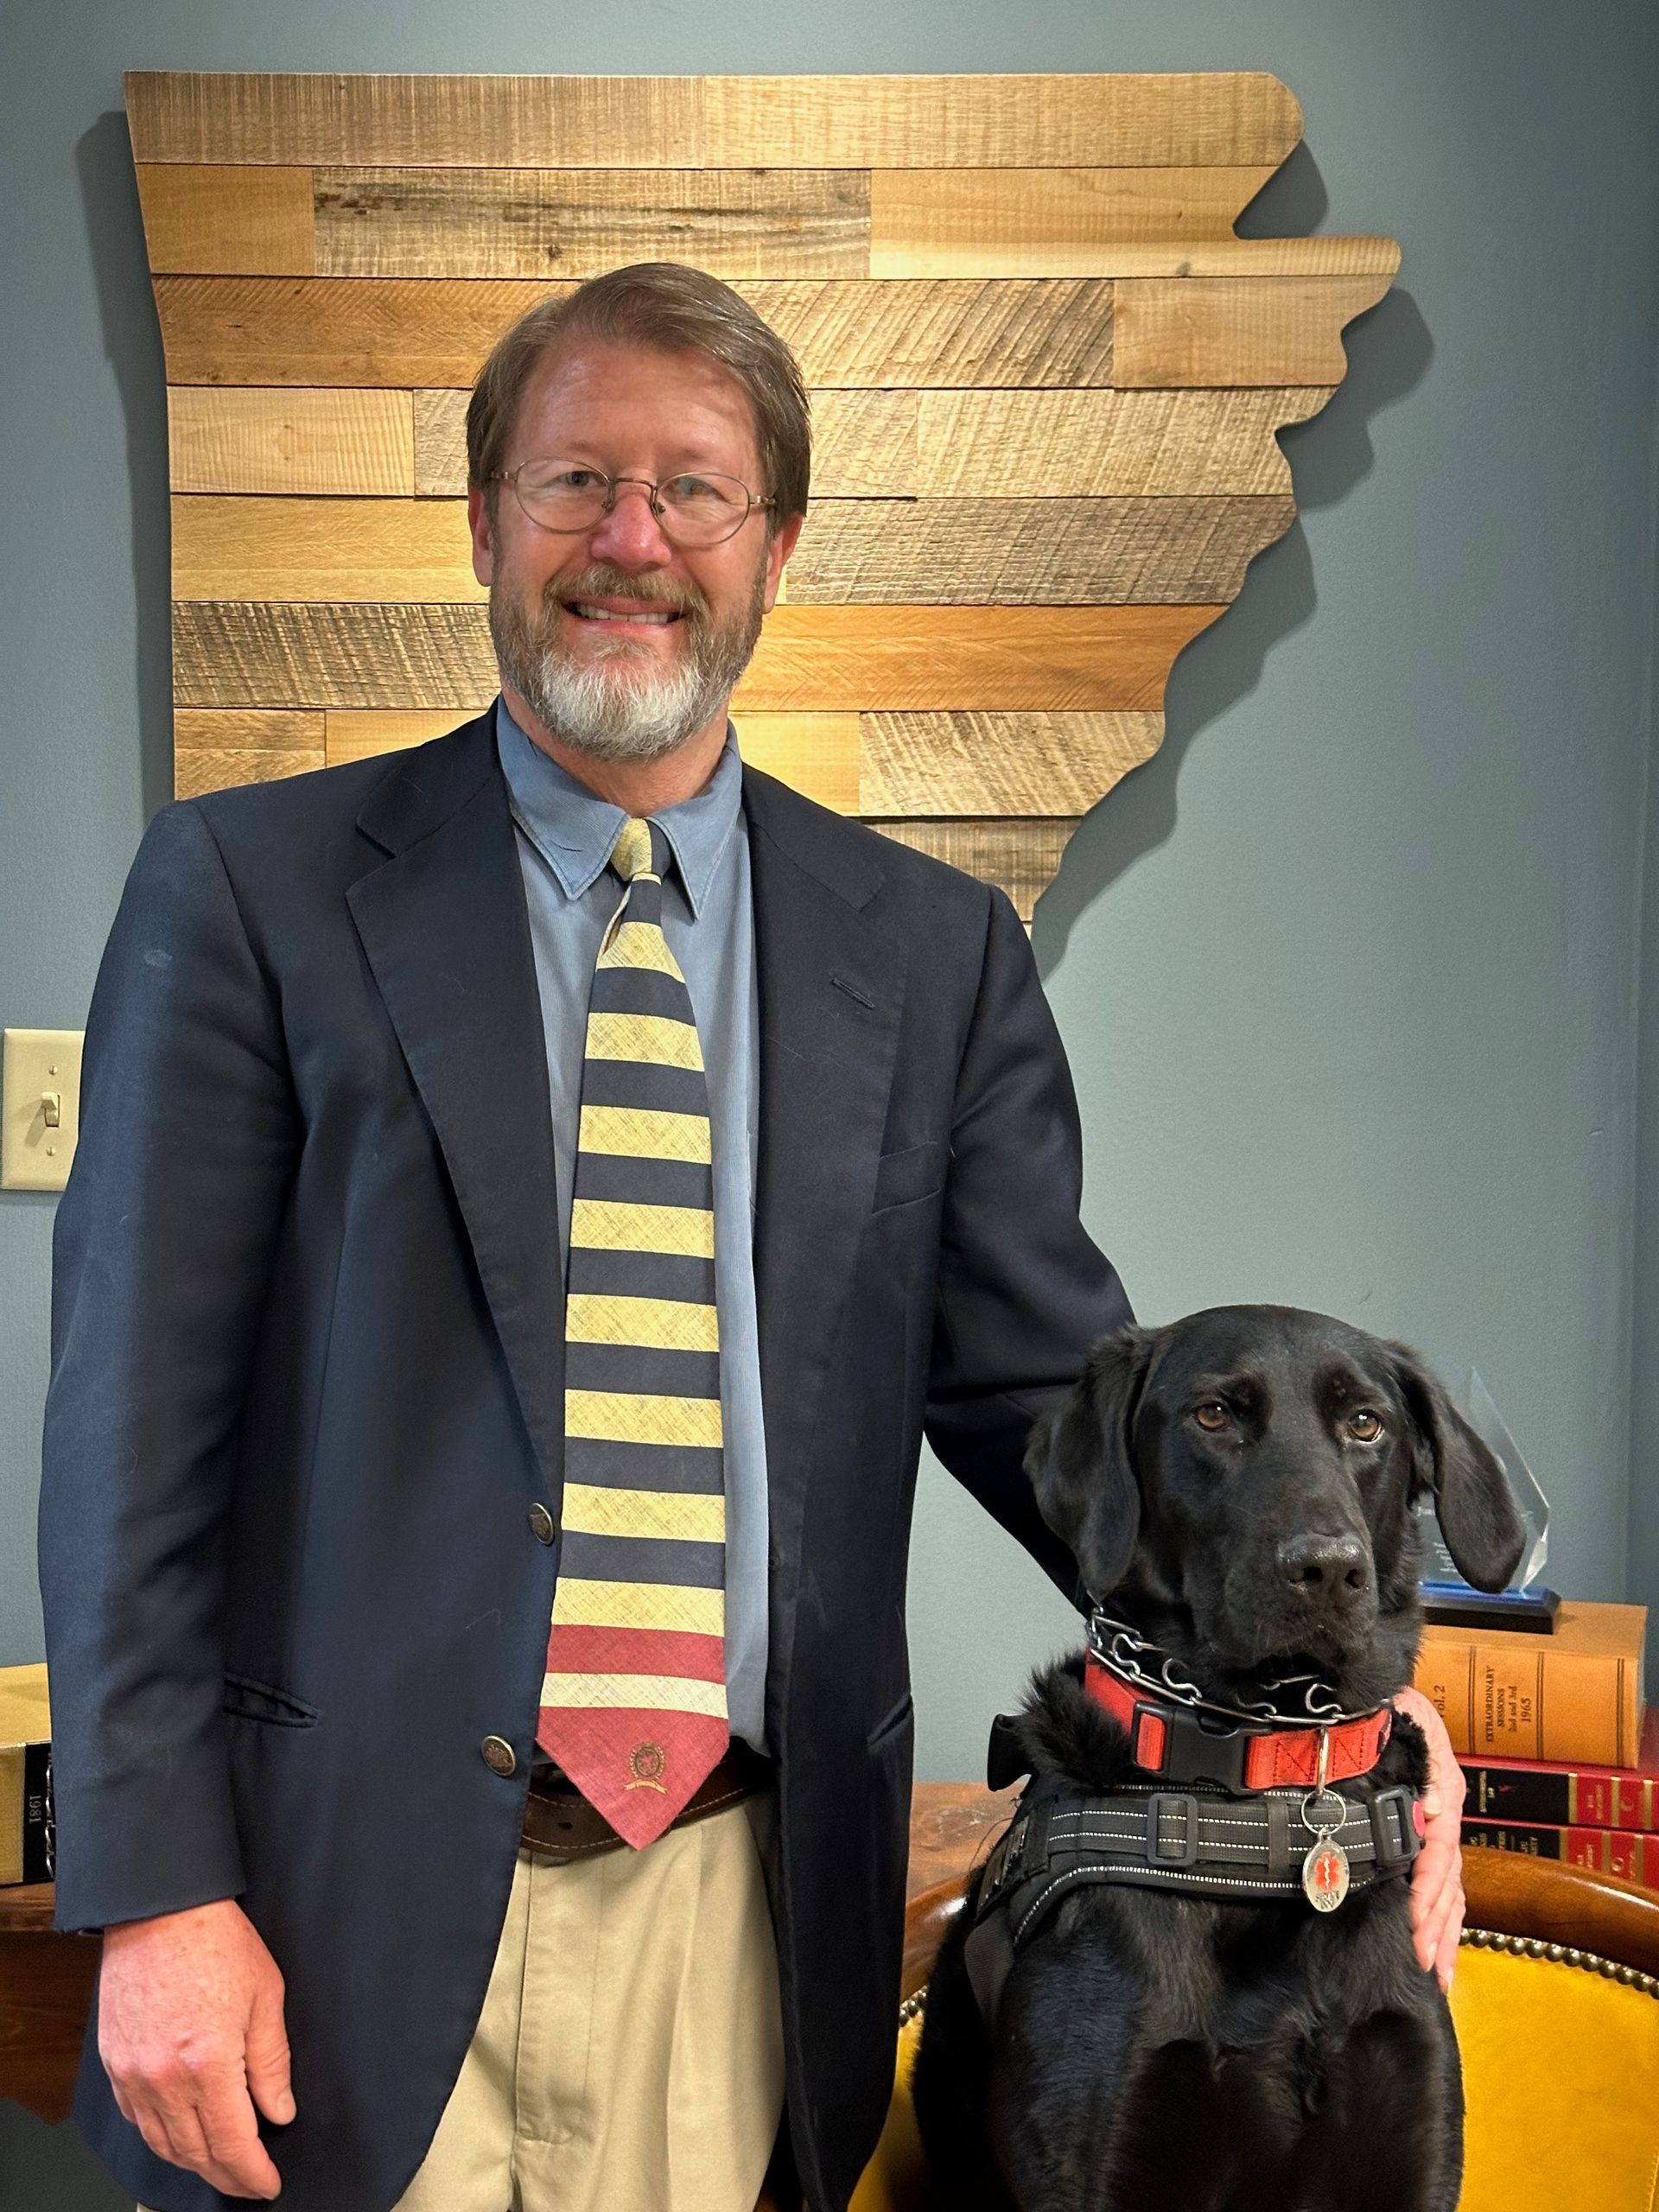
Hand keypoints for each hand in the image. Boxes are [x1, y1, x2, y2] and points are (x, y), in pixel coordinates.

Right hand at [98, 1897, 293, 2198]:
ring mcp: (134, 2075)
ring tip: (219, 2166)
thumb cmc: (217, 1943)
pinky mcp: (115, 2065)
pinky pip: (137, 2120)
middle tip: (248, 2182)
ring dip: (193, 2162)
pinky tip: (180, 2136)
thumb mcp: (265, 1996)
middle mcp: (164, 2079)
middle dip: (226, 2175)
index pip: (232, 2143)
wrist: (161, 1911)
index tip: (268, 2184)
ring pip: (163, 2144)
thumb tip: (279, 2111)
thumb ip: (272, 2063)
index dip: (252, 2173)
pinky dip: (161, 2137)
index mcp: (208, 2063)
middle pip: (196, 2153)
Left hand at [1394, 1684, 1464, 1991]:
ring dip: (1445, 1935)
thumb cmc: (1400, 1711)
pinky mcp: (1437, 1846)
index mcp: (1445, 1794)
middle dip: (1436, 1925)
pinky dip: (1447, 1928)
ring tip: (1438, 1975)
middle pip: (1448, 1882)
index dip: (1428, 1887)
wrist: (1395, 1699)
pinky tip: (1443, 1960)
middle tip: (1424, 1963)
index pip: (1439, 1851)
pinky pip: (1449, 1892)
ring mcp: (1446, 1836)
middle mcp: (1449, 1820)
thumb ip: (1427, 1759)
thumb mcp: (1413, 1719)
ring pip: (1452, 1894)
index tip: (1414, 1918)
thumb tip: (1436, 1806)